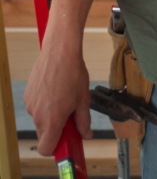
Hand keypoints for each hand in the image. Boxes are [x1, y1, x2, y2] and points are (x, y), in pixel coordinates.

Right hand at [24, 39, 91, 155]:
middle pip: (44, 134)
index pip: (46, 149)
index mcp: (52, 120)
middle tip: (69, 115)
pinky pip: (35, 106)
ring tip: (62, 97)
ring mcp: (30, 104)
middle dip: (55, 129)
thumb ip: (83, 121)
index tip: (66, 139)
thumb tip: (86, 134)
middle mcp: (38, 115)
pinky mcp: (28, 94)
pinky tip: (54, 89)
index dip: (56, 147)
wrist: (60, 50)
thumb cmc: (73, 73)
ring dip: (49, 115)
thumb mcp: (83, 99)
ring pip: (40, 119)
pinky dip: (43, 103)